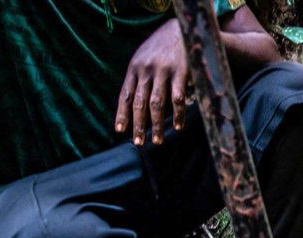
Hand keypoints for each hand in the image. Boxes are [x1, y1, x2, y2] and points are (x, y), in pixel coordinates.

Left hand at [115, 18, 188, 145]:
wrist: (182, 29)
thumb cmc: (162, 48)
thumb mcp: (144, 58)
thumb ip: (138, 79)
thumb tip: (132, 105)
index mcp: (134, 68)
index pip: (125, 95)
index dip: (122, 114)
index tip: (120, 131)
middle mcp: (146, 70)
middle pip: (139, 103)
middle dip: (138, 125)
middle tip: (138, 143)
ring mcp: (163, 71)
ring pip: (157, 104)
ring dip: (156, 125)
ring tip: (157, 141)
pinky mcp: (180, 72)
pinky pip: (177, 98)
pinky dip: (178, 115)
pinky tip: (178, 126)